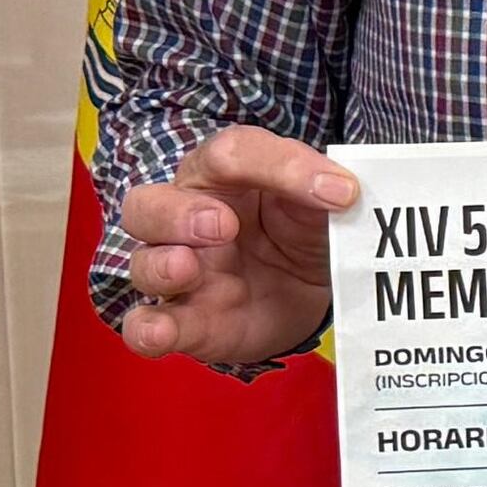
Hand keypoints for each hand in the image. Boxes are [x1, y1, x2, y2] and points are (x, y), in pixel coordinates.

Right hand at [113, 126, 360, 364]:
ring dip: (160, 266)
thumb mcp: (321, 199)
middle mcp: (187, 220)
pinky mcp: (187, 322)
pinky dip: (147, 330)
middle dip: (176, 214)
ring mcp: (182, 273)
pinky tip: (160, 332)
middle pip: (149, 204)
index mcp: (222, 175)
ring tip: (188, 268)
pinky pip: (146, 327)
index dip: (281, 166)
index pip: (231, 154)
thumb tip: (343, 189)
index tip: (339, 192)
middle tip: (223, 225)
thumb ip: (325, 185)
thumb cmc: (303, 228)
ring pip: (143, 264)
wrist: (312, 290)